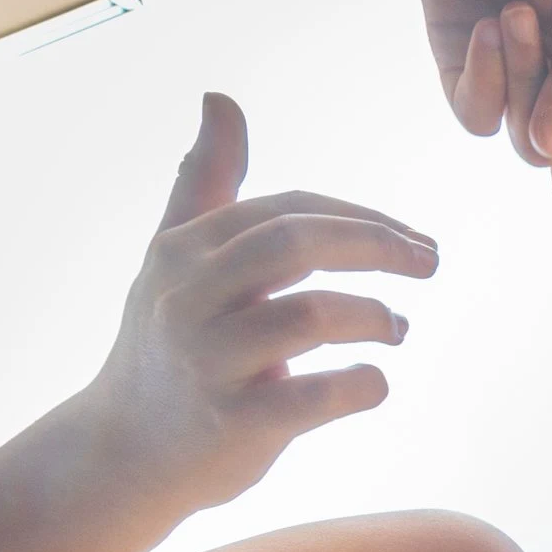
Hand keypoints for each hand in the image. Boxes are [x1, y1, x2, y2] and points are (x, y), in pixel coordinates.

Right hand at [74, 94, 436, 520]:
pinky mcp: (235, 423)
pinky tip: (374, 382)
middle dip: (378, 246)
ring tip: (398, 328)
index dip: (363, 218)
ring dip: (374, 317)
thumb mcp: (173, 260)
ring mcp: (210, 361)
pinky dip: (362, 385)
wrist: (122, 452)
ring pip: (312, 316)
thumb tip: (220, 99)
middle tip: (429, 262)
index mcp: (184, 251)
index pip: (290, 210)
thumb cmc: (166, 347)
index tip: (414, 239)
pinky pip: (317, 396)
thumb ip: (206, 185)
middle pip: (298, 244)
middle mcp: (189, 298)